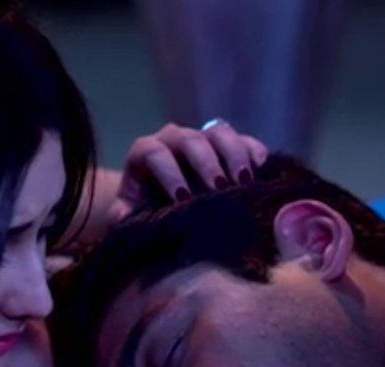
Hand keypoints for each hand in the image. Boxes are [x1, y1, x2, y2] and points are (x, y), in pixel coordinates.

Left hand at [110, 121, 268, 221]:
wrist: (162, 200)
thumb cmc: (145, 207)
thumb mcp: (130, 211)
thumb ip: (123, 214)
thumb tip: (122, 217)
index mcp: (146, 152)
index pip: (155, 153)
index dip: (169, 173)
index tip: (183, 198)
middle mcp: (174, 139)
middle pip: (191, 140)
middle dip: (207, 164)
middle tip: (220, 190)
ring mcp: (203, 138)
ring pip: (219, 132)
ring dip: (234, 154)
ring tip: (244, 182)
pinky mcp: (228, 145)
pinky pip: (244, 139)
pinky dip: (253, 150)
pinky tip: (262, 168)